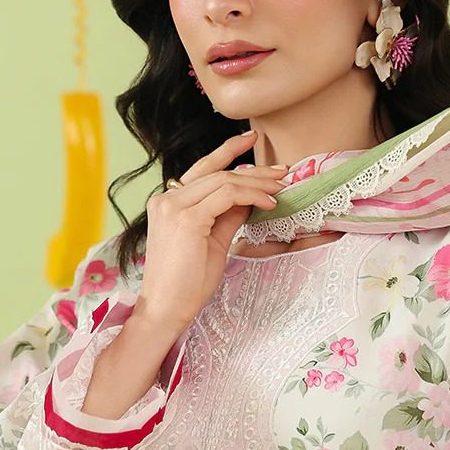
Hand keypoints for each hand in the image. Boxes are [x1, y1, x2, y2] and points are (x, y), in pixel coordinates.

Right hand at [135, 129, 288, 334]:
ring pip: (224, 181)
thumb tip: (250, 198)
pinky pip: (227, 196)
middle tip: (282, 171)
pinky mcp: (187, 219)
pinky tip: (269, 204)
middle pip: (217, 173)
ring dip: (258, 183)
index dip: (228, 152)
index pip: (203, 169)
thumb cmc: (187, 282)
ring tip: (281, 190)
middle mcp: (167, 199)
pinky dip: (252, 196)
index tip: (252, 141)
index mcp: (168, 202)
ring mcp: (174, 207)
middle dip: (254, 171)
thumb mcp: (213, 241)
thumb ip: (227, 216)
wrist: (166, 309)